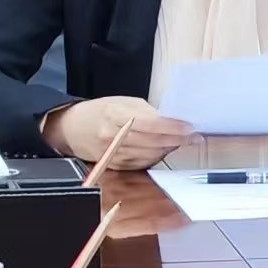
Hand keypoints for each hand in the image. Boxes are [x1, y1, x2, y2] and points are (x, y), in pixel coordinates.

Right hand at [43, 97, 192, 172]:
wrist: (73, 128)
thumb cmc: (101, 111)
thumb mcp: (123, 102)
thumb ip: (147, 112)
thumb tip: (173, 122)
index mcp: (114, 114)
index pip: (150, 123)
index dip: (173, 127)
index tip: (190, 127)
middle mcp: (112, 136)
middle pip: (153, 141)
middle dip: (177, 139)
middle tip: (195, 137)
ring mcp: (113, 153)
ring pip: (150, 155)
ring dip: (169, 149)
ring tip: (183, 141)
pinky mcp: (115, 166)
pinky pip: (142, 163)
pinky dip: (157, 157)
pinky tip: (166, 150)